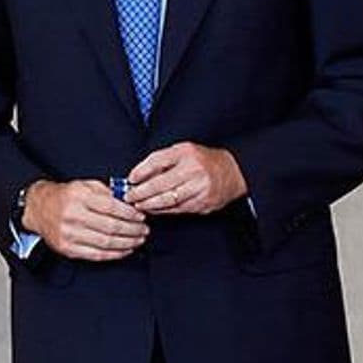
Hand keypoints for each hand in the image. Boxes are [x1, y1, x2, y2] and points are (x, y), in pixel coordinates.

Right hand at [23, 179, 147, 260]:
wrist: (39, 209)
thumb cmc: (66, 196)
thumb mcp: (86, 185)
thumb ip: (108, 192)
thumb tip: (130, 201)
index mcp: (79, 197)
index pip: (111, 207)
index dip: (130, 214)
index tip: (141, 216)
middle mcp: (73, 216)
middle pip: (111, 227)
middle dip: (133, 230)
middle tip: (144, 229)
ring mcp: (69, 235)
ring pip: (106, 243)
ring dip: (127, 243)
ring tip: (138, 240)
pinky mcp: (68, 249)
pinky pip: (96, 255)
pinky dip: (115, 254)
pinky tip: (125, 250)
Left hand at [126, 143, 246, 215]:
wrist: (232, 172)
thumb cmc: (203, 161)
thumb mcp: (184, 151)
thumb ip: (163, 161)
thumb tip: (139, 176)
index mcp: (187, 153)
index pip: (158, 161)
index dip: (141, 171)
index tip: (130, 179)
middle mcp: (194, 170)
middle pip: (160, 184)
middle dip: (141, 193)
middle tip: (129, 197)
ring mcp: (200, 189)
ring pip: (168, 200)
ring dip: (149, 204)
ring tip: (138, 205)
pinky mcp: (203, 203)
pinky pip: (178, 209)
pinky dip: (163, 210)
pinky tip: (154, 209)